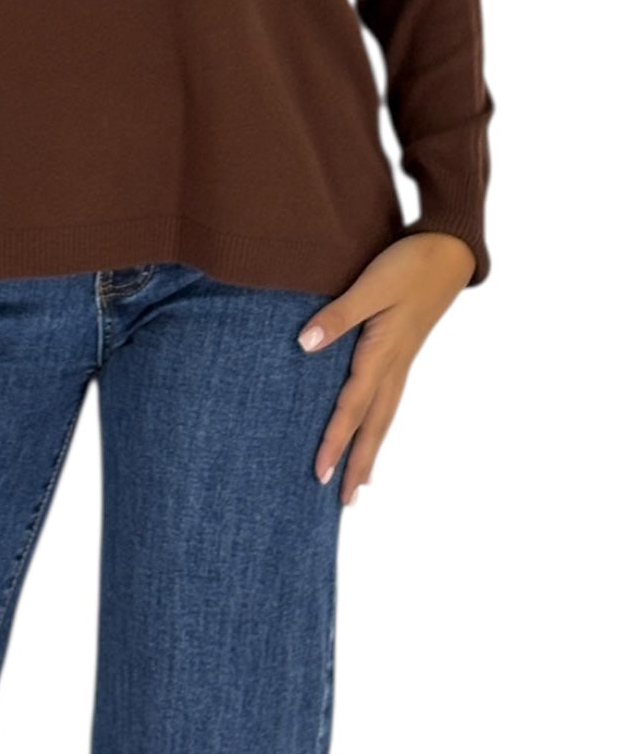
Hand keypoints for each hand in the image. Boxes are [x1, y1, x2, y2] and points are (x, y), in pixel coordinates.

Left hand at [296, 231, 476, 506]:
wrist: (449, 251)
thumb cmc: (408, 264)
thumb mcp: (371, 285)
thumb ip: (339, 315)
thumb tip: (304, 344)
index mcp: (382, 353)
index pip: (352, 407)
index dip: (335, 442)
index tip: (320, 475)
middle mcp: (393, 365)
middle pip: (373, 425)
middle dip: (358, 463)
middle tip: (344, 502)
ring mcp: (402, 360)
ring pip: (384, 416)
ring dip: (371, 450)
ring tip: (362, 483)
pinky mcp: (404, 350)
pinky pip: (389, 400)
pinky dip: (380, 423)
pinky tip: (375, 428)